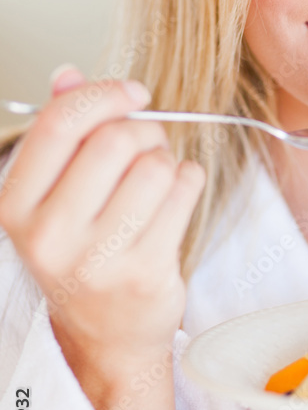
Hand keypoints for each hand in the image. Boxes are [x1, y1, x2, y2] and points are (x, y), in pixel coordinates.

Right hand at [0, 66, 204, 359]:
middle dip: (144, 130)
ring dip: (167, 161)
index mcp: (15, 205)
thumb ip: (60, 133)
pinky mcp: (145, 272)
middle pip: (116, 140)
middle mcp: (48, 235)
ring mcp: (96, 259)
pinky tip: (174, 198)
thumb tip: (68, 75)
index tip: (133, 94)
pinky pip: (184, 192)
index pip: (60, 123)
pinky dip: (188, 181)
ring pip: (156, 165)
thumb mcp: (54, 194)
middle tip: (148, 145)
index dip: (105, 95)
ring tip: (157, 181)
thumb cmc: (83, 252)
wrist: (105, 334)